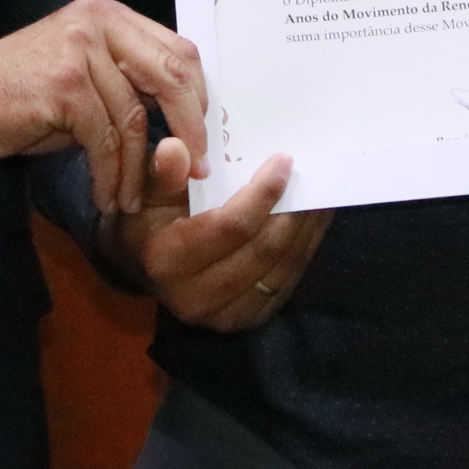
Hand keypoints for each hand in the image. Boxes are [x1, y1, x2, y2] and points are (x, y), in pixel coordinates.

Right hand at [0, 0, 207, 214]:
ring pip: (134, 118)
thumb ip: (127, 80)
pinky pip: (104, 140)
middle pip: (171, 75)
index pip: (177, 49)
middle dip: (190, 128)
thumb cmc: (21, 95)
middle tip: (197, 167)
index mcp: (109, 15)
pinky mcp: (64, 86)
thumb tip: (184, 116)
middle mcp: (98, 23)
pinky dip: (109, 175)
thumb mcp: (82, 74)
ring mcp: (80, 51)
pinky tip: (106, 196)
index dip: (198, 95)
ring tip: (133, 198)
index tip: (203, 135)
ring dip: (137, 168)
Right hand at [102, 137, 333, 330]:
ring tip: (320, 192)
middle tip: (310, 173)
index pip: (229, 227)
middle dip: (292, 210)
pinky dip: (305, 247)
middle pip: (262, 249)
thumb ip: (166, 174)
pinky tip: (313, 219)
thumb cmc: (150, 221)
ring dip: (306, 228)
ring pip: (280, 267)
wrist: (148, 269)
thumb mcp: (147, 193)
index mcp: (167, 261)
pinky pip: (287, 281)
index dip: (262, 194)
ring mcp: (223, 316)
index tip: (284, 160)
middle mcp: (195, 297)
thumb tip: (175, 148)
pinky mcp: (246, 319)